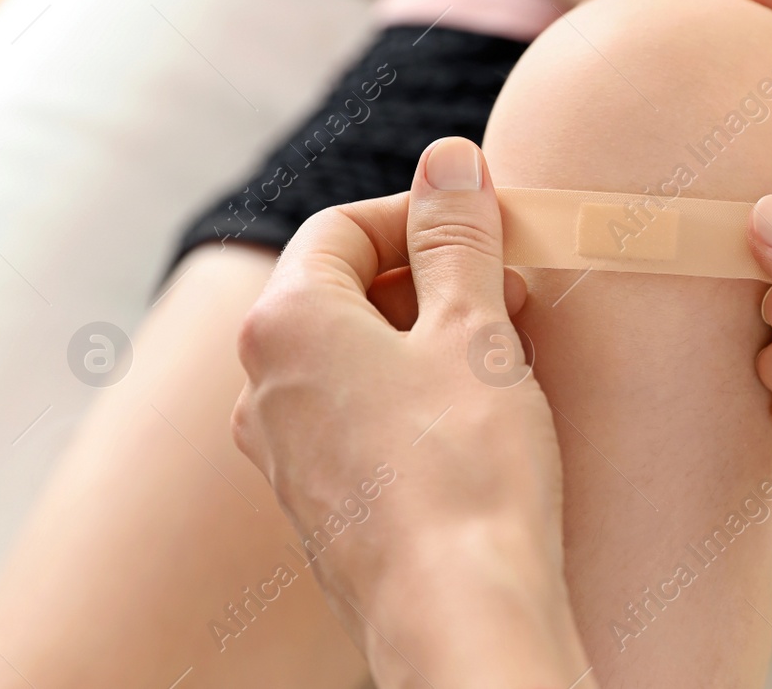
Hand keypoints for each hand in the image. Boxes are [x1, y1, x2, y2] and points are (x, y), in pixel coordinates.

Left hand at [232, 137, 587, 686]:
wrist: (457, 613)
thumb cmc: (466, 466)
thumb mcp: (473, 329)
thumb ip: (456, 236)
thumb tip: (447, 158)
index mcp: (286, 323)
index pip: (341, 227)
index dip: (420, 213)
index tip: (487, 226)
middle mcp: (262, 384)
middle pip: (342, 288)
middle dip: (430, 275)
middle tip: (509, 289)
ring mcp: (284, 450)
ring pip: (352, 355)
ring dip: (426, 334)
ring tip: (504, 350)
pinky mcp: (317, 501)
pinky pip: (357, 414)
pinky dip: (412, 391)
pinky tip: (477, 416)